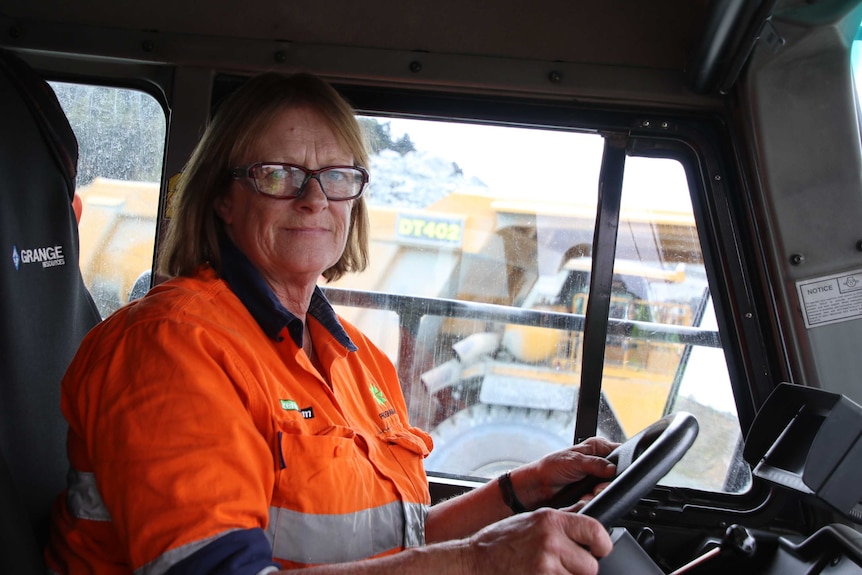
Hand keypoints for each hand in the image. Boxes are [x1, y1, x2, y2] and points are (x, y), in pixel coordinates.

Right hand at [464, 508, 611, 574]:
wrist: (474, 561)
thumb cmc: (500, 541)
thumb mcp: (532, 519)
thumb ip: (562, 520)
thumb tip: (588, 514)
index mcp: (551, 520)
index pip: (596, 531)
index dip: (601, 544)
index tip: (599, 549)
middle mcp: (551, 541)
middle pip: (591, 565)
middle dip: (580, 567)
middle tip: (564, 564)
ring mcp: (546, 566)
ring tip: (546, 569)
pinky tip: (539, 574)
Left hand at [510, 437, 618, 509]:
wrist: (538, 487)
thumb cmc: (551, 468)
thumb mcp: (574, 461)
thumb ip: (595, 464)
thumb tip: (612, 469)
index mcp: (597, 447)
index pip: (618, 451)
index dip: (620, 463)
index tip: (613, 472)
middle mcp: (599, 461)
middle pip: (617, 473)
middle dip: (607, 482)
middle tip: (597, 486)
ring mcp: (596, 478)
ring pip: (609, 487)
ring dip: (599, 492)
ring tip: (588, 492)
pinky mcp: (592, 492)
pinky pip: (600, 497)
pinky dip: (593, 499)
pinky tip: (584, 497)